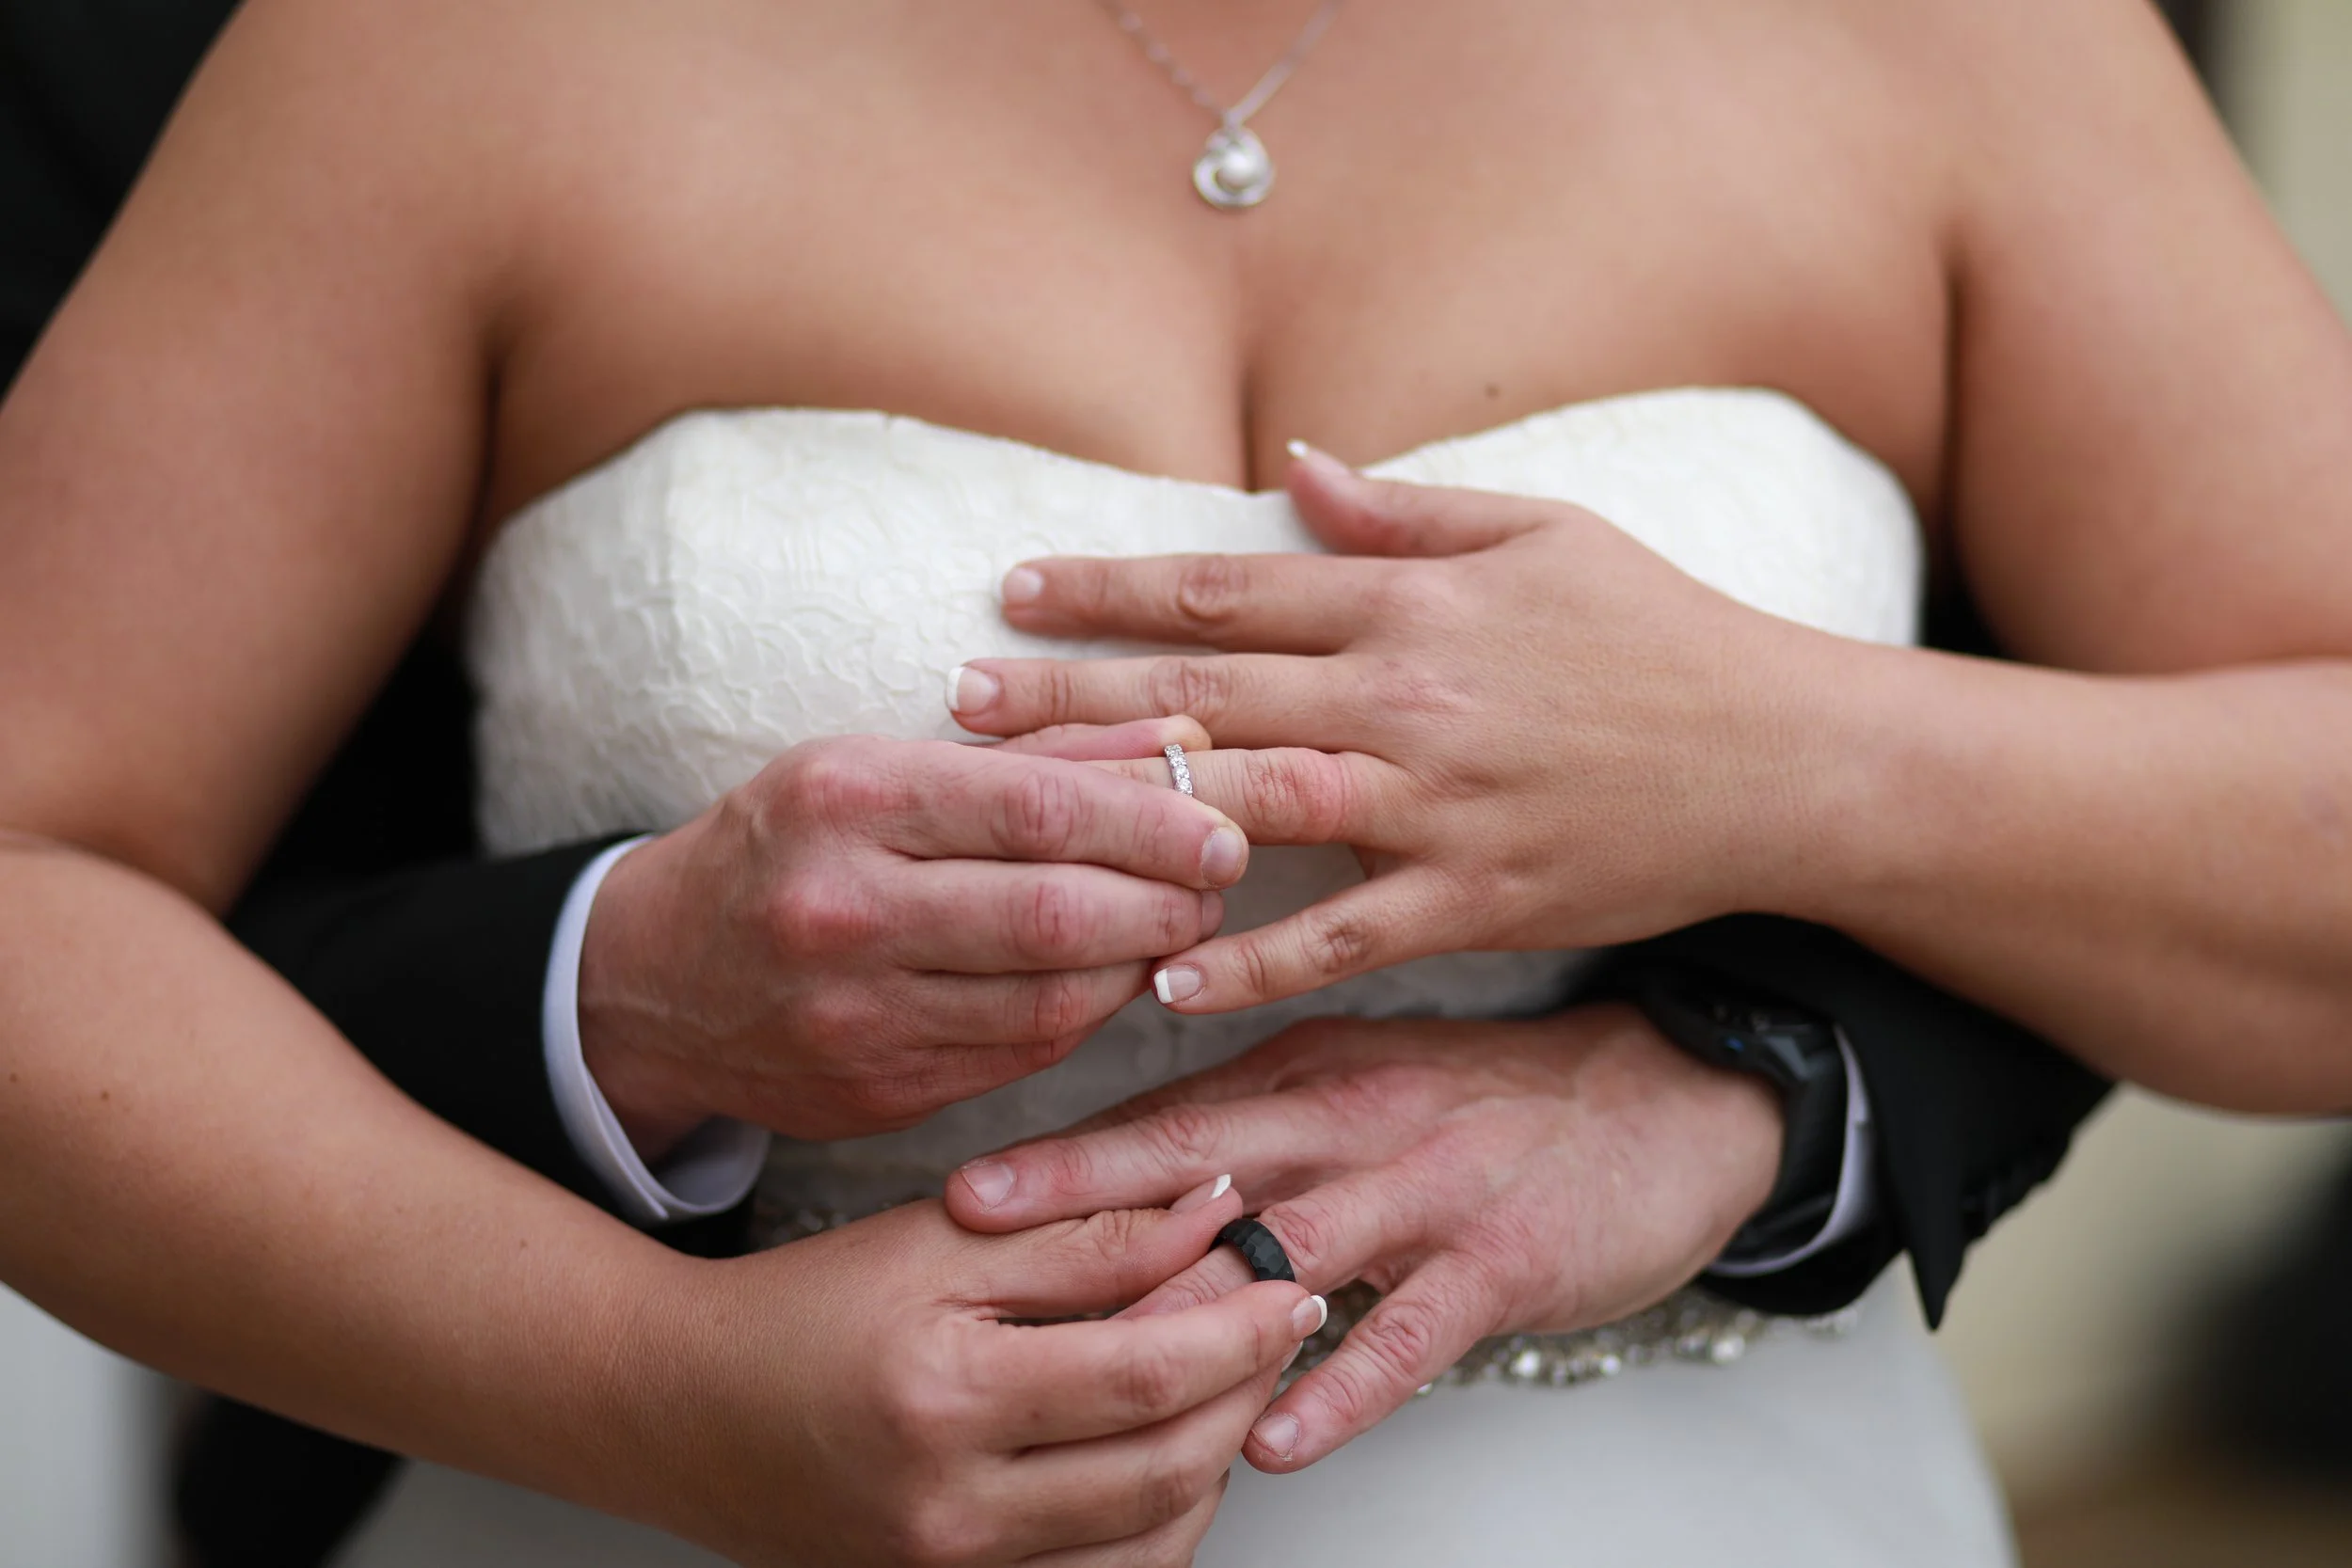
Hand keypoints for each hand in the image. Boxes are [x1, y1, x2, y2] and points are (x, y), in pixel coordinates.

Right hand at [580, 720, 1250, 1151]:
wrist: (654, 982)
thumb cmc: (789, 845)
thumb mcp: (882, 764)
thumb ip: (1039, 753)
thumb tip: (1180, 739)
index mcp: (845, 798)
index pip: (1038, 809)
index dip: (1153, 823)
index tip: (1223, 826)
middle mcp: (844, 909)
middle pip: (1057, 913)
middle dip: (1165, 899)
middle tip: (1221, 880)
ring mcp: (857, 1015)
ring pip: (1052, 997)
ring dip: (1140, 965)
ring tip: (1178, 925)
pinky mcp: (878, 1091)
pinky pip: (1022, 1053)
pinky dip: (1086, 1015)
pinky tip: (1112, 978)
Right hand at [622, 1181, 1321, 1564]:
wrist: (686, 1406)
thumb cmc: (803, 1310)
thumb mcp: (941, 1240)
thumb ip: (1083, 1232)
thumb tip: (1211, 1212)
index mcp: (949, 1398)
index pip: (1147, 1373)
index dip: (1239, 1325)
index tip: (1284, 1278)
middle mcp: (955, 1508)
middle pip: (1168, 1467)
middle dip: (1247, 1387)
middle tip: (1276, 1318)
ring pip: (1152, 1538)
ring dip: (1214, 1456)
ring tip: (1225, 1374)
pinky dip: (1157, 1517)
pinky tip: (1164, 1447)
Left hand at [944, 447, 1839, 1013]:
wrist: (1781, 758)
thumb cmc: (1660, 634)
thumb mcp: (1543, 535)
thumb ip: (1406, 513)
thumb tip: (1292, 472)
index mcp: (1414, 604)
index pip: (1228, 591)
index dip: (1110, 591)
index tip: (1013, 592)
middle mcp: (1407, 699)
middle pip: (1205, 695)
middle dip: (1070, 698)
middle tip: (959, 705)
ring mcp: (1435, 806)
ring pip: (1247, 806)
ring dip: (1124, 814)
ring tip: (1018, 824)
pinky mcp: (1470, 901)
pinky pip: (1337, 938)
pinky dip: (1248, 959)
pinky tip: (1157, 980)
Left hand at [945, 1005, 1781, 1472]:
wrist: (1664, 1096)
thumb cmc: (1490, 1098)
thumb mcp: (1364, 1076)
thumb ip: (1252, 1114)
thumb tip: (1124, 1162)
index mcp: (1312, 1073)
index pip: (1169, 1113)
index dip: (1064, 1154)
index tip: (961, 1187)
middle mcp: (1355, 1120)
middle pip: (1203, 1163)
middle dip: (1085, 1201)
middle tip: (978, 1233)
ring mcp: (1428, 1191)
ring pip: (1293, 1249)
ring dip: (1193, 1305)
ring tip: (1098, 1359)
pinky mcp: (1500, 1261)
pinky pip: (1408, 1333)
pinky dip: (1338, 1388)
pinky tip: (1274, 1438)